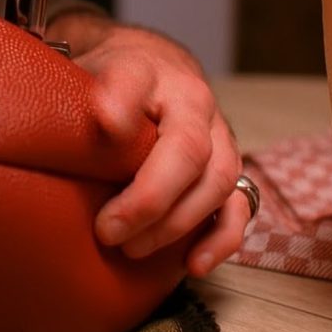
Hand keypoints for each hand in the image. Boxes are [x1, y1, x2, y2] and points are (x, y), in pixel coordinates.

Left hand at [57, 16, 250, 275]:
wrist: (154, 67)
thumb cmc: (112, 80)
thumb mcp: (91, 73)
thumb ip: (91, 92)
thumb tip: (106, 121)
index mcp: (150, 72)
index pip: (134, 80)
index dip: (120, 103)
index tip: (107, 125)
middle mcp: (194, 102)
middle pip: (188, 150)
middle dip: (149, 198)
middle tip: (106, 230)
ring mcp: (219, 136)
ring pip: (218, 181)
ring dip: (177, 223)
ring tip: (132, 248)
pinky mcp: (227, 169)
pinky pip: (239, 206)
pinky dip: (221, 239)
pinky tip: (194, 264)